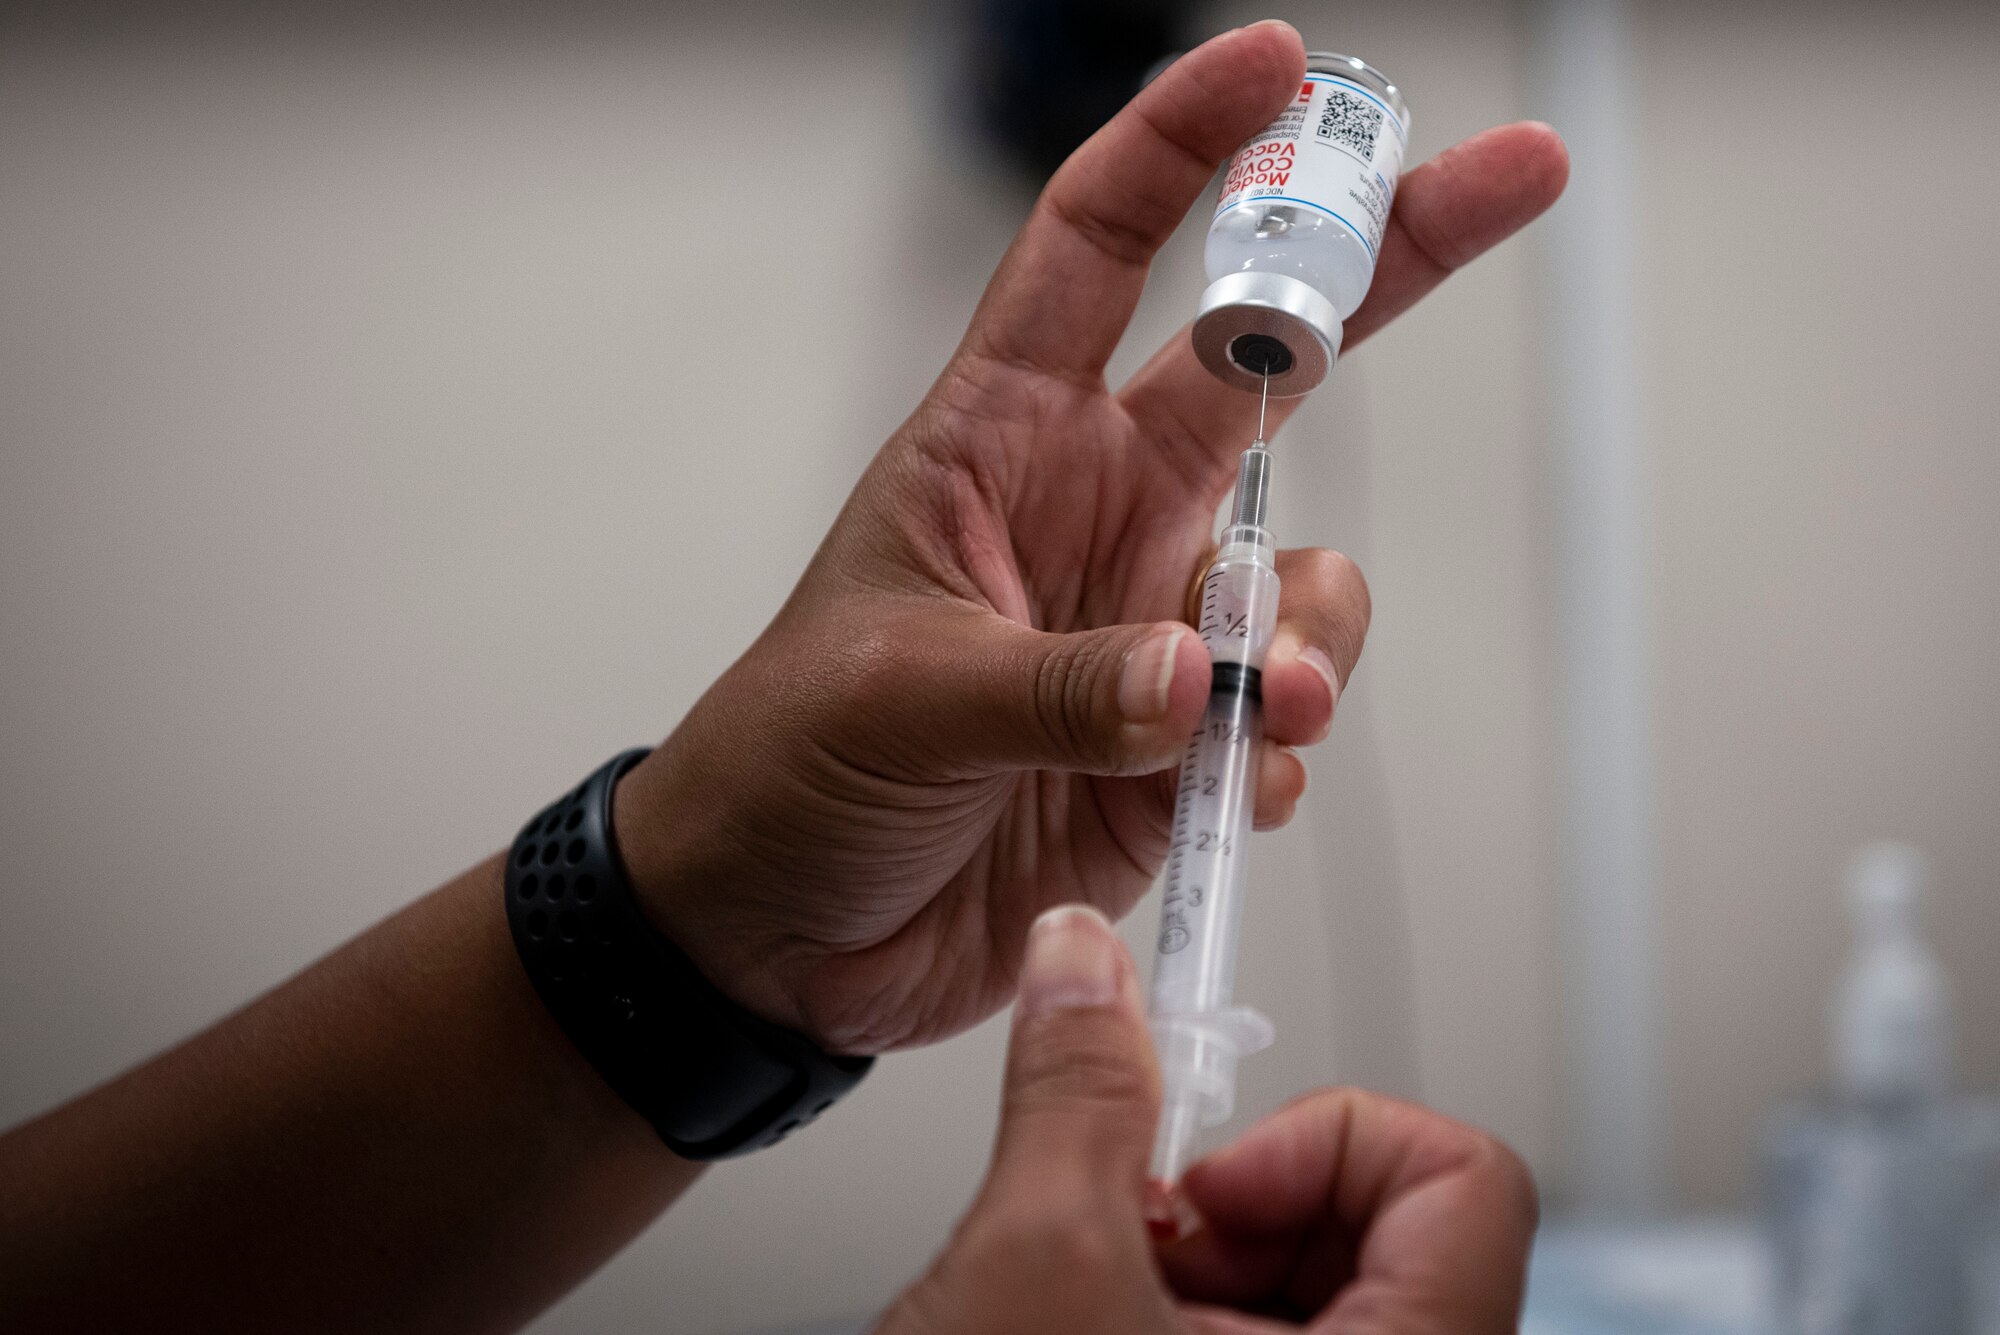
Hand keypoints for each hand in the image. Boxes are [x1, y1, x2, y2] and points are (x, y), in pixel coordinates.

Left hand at [614, 20, 1567, 1052]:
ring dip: (1311, 634)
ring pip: (1300, 579)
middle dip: (1391, 263)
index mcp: (1005, 439)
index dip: (1183, 144)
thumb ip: (1061, 684)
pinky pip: (1283, 717)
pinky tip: (1222, 789)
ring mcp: (1148, 627)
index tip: (1276, 65)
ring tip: (1267, 707)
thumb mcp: (905, 696)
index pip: (1099, 246)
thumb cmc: (790, 764)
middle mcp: (1099, 510)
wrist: (782, 927)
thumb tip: (1204, 678)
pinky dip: (1280, 749)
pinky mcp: (1179, 744)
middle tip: (1515, 175)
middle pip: (1268, 361)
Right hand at [876, 905, 1538, 1333]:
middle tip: (1134, 1246)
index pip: (1469, 1184)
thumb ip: (1084, 1092)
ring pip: (1326, 1293)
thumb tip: (1085, 967)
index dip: (1329, 1145)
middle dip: (1241, 1212)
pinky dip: (1188, 1319)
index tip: (1214, 1184)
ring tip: (1094, 1305)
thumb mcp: (1034, 1262)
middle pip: (1392, 1230)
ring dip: (1201, 1270)